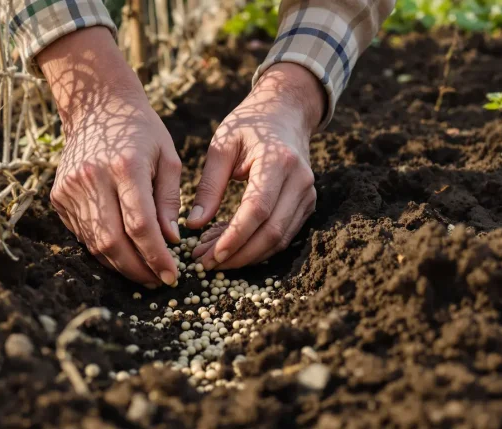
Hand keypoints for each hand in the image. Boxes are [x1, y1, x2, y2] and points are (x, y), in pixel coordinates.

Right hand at [39, 28, 180, 286]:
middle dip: (137, 269)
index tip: (171, 275)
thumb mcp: (168, 158)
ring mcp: (71, 189)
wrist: (96, 106)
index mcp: (125, 167)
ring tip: (143, 273)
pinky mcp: (59, 197)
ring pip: (95, 243)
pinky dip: (104, 250)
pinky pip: (83, 234)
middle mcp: (92, 178)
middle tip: (157, 281)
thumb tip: (171, 240)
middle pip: (113, 241)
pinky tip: (123, 253)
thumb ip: (170, 201)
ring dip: (120, 265)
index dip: (156, 256)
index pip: (140, 225)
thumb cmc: (141, 131)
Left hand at [188, 63, 323, 269]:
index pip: (258, 209)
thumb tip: (193, 226)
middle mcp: (300, 180)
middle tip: (207, 264)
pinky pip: (284, 235)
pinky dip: (259, 248)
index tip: (211, 255)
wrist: (285, 113)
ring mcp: (308, 194)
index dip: (236, 236)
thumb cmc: (248, 126)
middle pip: (272, 231)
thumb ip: (209, 186)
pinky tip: (233, 249)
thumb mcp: (221, 146)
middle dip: (239, 255)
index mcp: (277, 161)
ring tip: (215, 259)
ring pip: (280, 239)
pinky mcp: (307, 204)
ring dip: (248, 256)